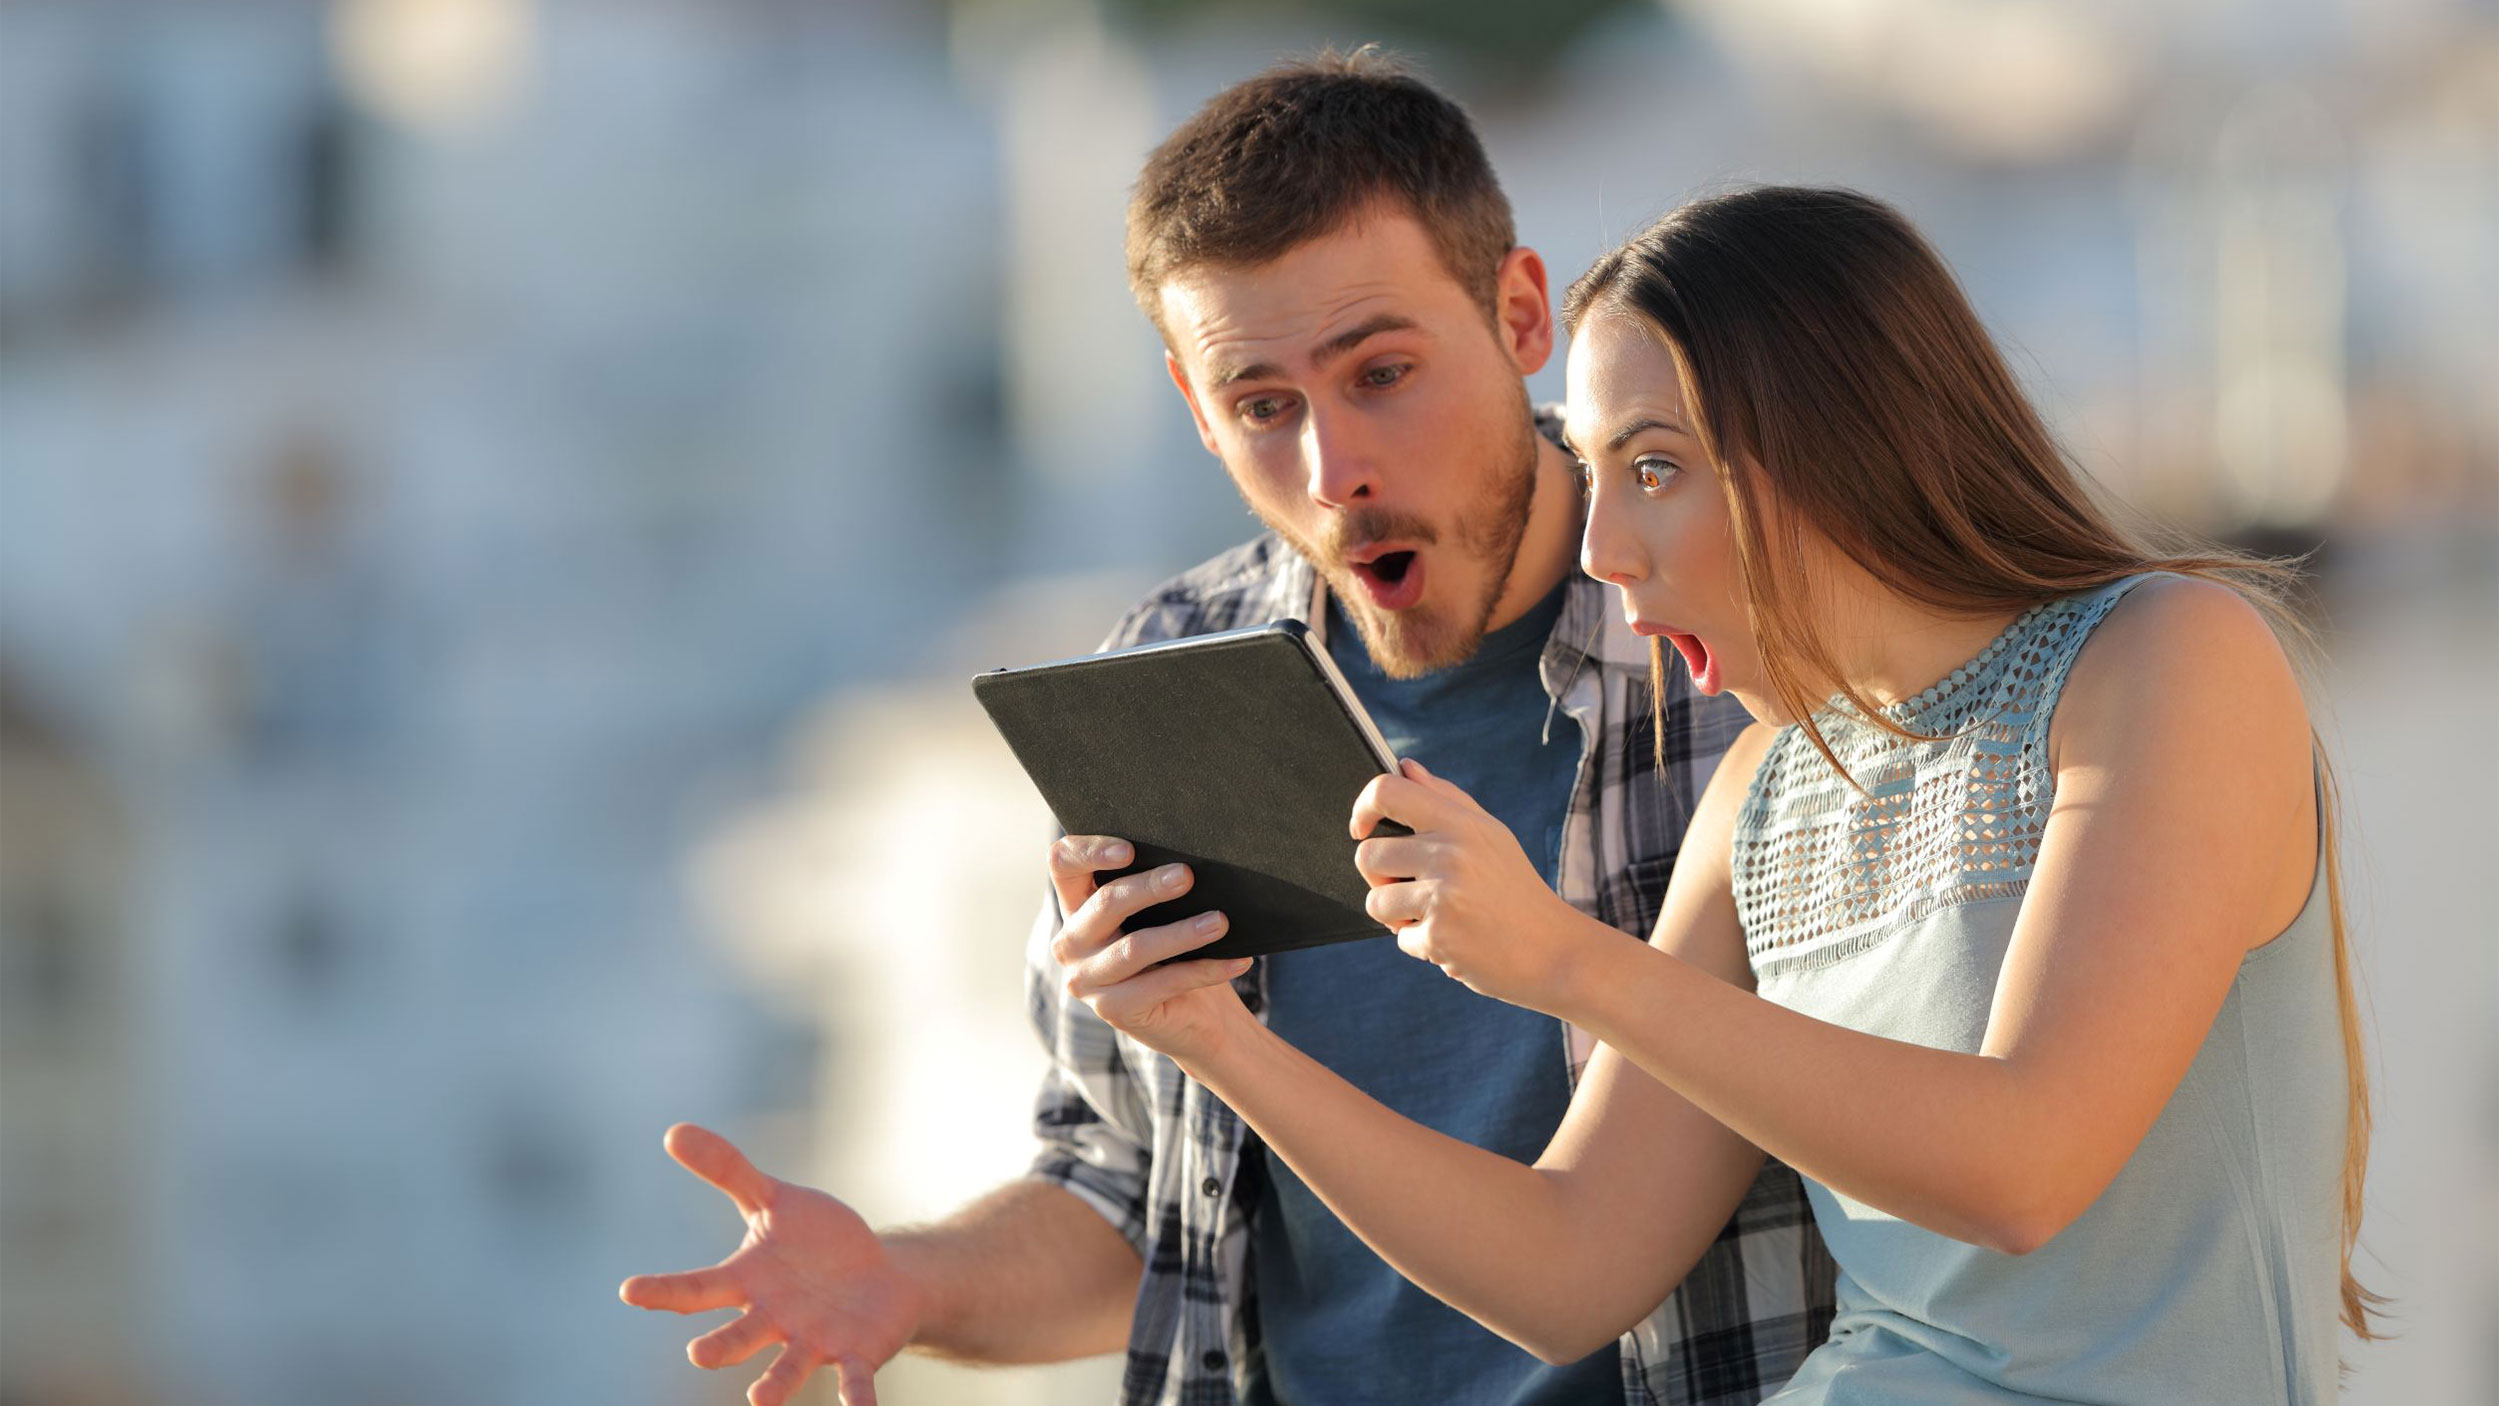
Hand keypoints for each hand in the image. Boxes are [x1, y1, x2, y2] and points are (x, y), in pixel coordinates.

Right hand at [619, 1124, 913, 1405]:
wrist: (875, 1276)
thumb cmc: (814, 1243)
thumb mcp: (773, 1199)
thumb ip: (728, 1171)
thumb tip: (673, 1130)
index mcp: (747, 1283)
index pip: (698, 1287)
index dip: (664, 1290)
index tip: (630, 1290)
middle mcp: (772, 1320)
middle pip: (738, 1336)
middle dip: (719, 1347)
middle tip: (698, 1354)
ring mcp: (812, 1341)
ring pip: (787, 1367)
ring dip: (774, 1385)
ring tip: (759, 1399)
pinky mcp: (855, 1354)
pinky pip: (854, 1379)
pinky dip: (857, 1396)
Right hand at [1048, 833, 1254, 1065]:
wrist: (1196, 1017)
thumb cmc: (1177, 952)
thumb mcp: (1160, 915)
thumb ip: (1158, 888)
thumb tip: (1189, 859)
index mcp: (1077, 906)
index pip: (1063, 864)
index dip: (1090, 851)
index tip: (1129, 849)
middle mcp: (1071, 942)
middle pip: (1104, 903)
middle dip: (1149, 887)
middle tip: (1186, 876)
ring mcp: (1087, 980)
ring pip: (1135, 947)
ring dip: (1183, 933)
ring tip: (1220, 922)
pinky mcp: (1113, 1010)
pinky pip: (1163, 983)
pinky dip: (1205, 970)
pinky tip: (1237, 961)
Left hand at [1351, 758, 1604, 1012]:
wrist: (1555, 951)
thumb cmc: (1517, 890)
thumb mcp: (1490, 834)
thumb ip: (1445, 798)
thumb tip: (1405, 767)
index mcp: (1460, 823)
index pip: (1387, 792)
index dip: (1362, 807)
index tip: (1362, 828)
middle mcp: (1449, 854)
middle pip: (1367, 856)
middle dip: (1380, 879)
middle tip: (1411, 889)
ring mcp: (1442, 896)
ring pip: (1375, 901)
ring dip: (1396, 916)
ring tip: (1436, 917)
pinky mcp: (1439, 937)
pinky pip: (1399, 938)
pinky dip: (1421, 945)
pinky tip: (1455, 941)